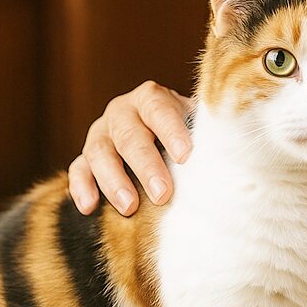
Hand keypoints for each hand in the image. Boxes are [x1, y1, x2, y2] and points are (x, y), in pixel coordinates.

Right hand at [69, 81, 194, 215]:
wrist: (162, 138)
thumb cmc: (186, 136)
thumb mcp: (197, 127)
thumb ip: (207, 136)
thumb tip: (228, 159)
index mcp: (152, 99)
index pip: (159, 110)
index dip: (172, 132)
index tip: (186, 157)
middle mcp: (122, 112)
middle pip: (129, 135)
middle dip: (146, 166)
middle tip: (162, 194)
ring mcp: (101, 133)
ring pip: (99, 152)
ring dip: (114, 180)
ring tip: (129, 207)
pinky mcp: (86, 156)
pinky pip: (78, 169)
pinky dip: (81, 187)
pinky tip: (89, 207)